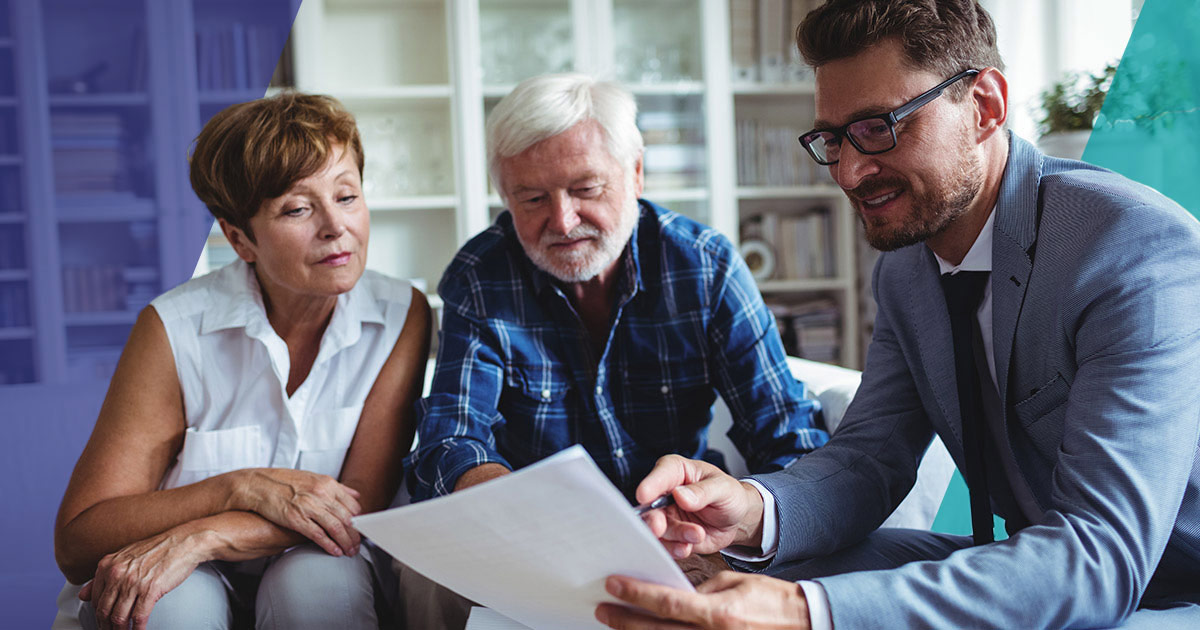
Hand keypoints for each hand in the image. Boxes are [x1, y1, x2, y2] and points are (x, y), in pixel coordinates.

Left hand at [79, 526, 210, 629]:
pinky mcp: (150, 590)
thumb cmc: (157, 549)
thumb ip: (103, 575)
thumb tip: (83, 594)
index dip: (98, 615)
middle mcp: (117, 574)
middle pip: (104, 611)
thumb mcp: (125, 557)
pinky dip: (137, 629)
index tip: (102, 622)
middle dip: (105, 627)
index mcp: (108, 565)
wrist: (183, 543)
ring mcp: (133, 583)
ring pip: (118, 617)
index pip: (95, 599)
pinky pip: (138, 617)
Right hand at [231, 468, 361, 556]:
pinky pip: (318, 534)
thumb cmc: (284, 482)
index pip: (353, 505)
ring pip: (336, 527)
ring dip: (346, 542)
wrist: (258, 484)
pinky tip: (335, 551)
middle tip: (358, 545)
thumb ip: (336, 488)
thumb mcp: (314, 478)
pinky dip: (329, 545)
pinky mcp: (296, 519)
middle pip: (347, 518)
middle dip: (355, 535)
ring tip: (349, 551)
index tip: (361, 530)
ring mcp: (309, 506)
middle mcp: (321, 494)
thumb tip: (355, 494)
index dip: (359, 521)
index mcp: (327, 483)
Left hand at [595, 571, 810, 629]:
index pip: (666, 602)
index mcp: (717, 613)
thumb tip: (675, 594)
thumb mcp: (732, 584)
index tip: (614, 585)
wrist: (801, 623)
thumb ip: (701, 590)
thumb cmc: (770, 601)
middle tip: (602, 609)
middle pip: (657, 629)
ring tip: (615, 625)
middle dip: (626, 619)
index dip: (636, 594)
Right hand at [636, 456, 763, 557]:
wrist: (736, 519)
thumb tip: (680, 495)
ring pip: (657, 530)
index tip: (644, 496)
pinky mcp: (671, 536)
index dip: (650, 485)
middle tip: (659, 527)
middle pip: (649, 507)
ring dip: (674, 536)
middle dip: (652, 519)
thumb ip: (703, 491)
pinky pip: (665, 545)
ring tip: (697, 535)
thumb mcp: (723, 488)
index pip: (660, 475)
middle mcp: (665, 493)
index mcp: (676, 472)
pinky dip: (675, 549)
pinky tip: (688, 548)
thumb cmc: (729, 495)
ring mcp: (666, 516)